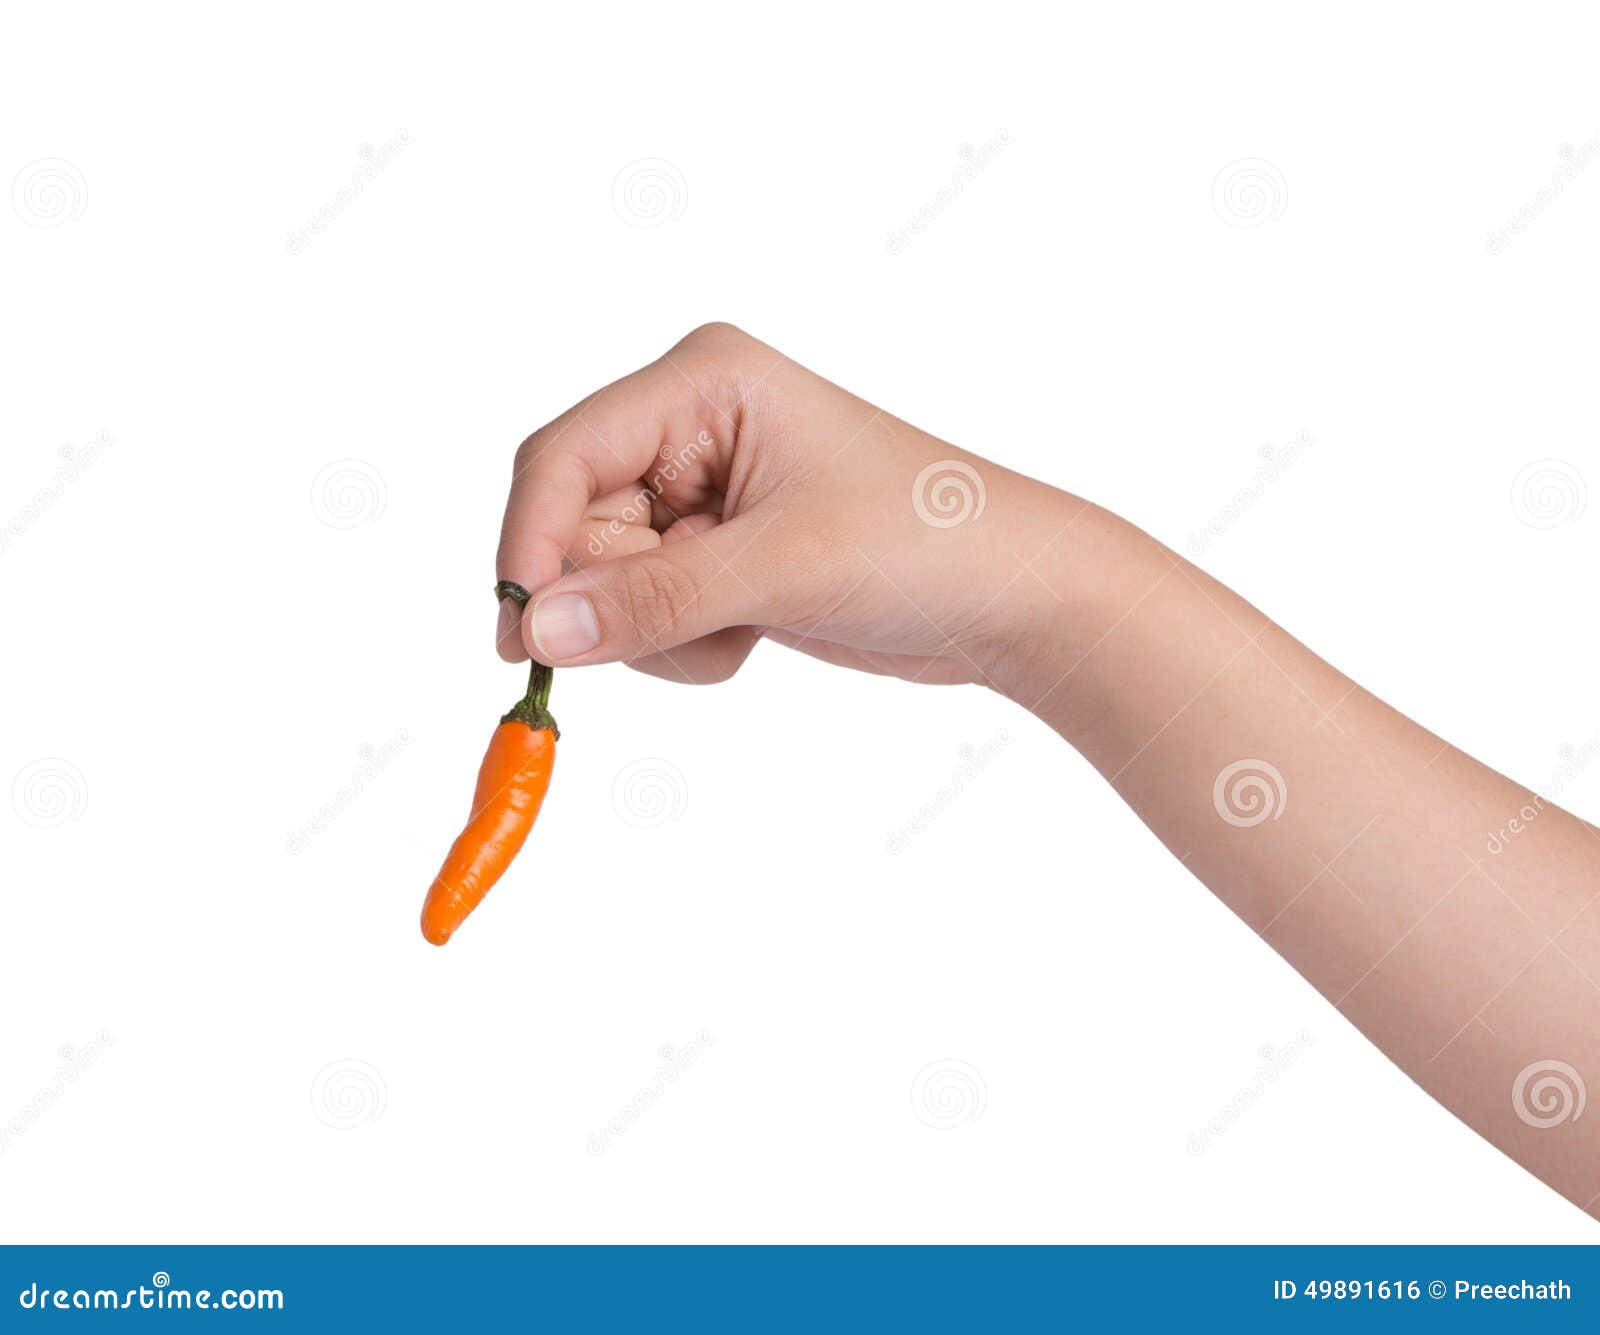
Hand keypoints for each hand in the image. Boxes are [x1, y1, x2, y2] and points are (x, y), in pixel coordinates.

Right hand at [496, 323, 1084, 691]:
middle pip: (574, 526)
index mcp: (703, 382)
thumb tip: (538, 630)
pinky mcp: (718, 555)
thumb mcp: (784, 566)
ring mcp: (702, 495)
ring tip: (749, 624)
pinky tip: (758, 632)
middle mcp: (690, 427)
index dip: (532, 544)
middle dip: (619, 599)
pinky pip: (646, 615)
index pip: (564, 456)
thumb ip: (653, 599)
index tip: (521, 637)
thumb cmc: (926, 543)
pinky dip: (685, 645)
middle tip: (701, 627)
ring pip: (604, 583)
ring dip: (659, 631)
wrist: (1014, 597)